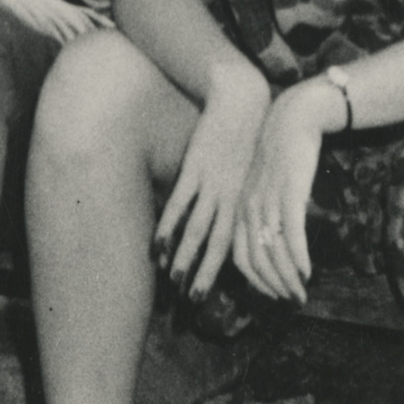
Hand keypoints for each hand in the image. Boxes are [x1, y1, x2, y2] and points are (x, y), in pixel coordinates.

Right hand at [155, 75, 274, 295]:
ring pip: (197, 229)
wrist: (241, 101)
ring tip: (172, 281)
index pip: (233, 245)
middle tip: (192, 302)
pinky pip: (180, 204)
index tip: (211, 295)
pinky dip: (169, 227)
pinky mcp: (196, 168)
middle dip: (203, 274)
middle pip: (216, 245)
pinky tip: (158, 245)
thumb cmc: (243, 137)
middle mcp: (230, 198)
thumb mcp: (245, 172)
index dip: (220, 272)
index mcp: (243, 201)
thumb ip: (234, 198)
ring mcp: (212, 184)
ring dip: (184, 257)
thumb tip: (222, 223)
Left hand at [227, 84, 333, 301]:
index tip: (273, 296)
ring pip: (274, 253)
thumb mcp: (266, 188)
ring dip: (287, 280)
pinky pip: (291, 235)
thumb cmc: (281, 156)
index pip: (242, 259)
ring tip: (301, 295)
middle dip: (273, 288)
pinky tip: (306, 273)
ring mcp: (267, 202)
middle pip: (257, 262)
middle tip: (292, 303)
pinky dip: (297, 259)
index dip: (257, 283)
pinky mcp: (288, 194)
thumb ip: (267, 216)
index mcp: (241, 210)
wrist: (292, 119)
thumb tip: (278, 247)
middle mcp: (249, 210)